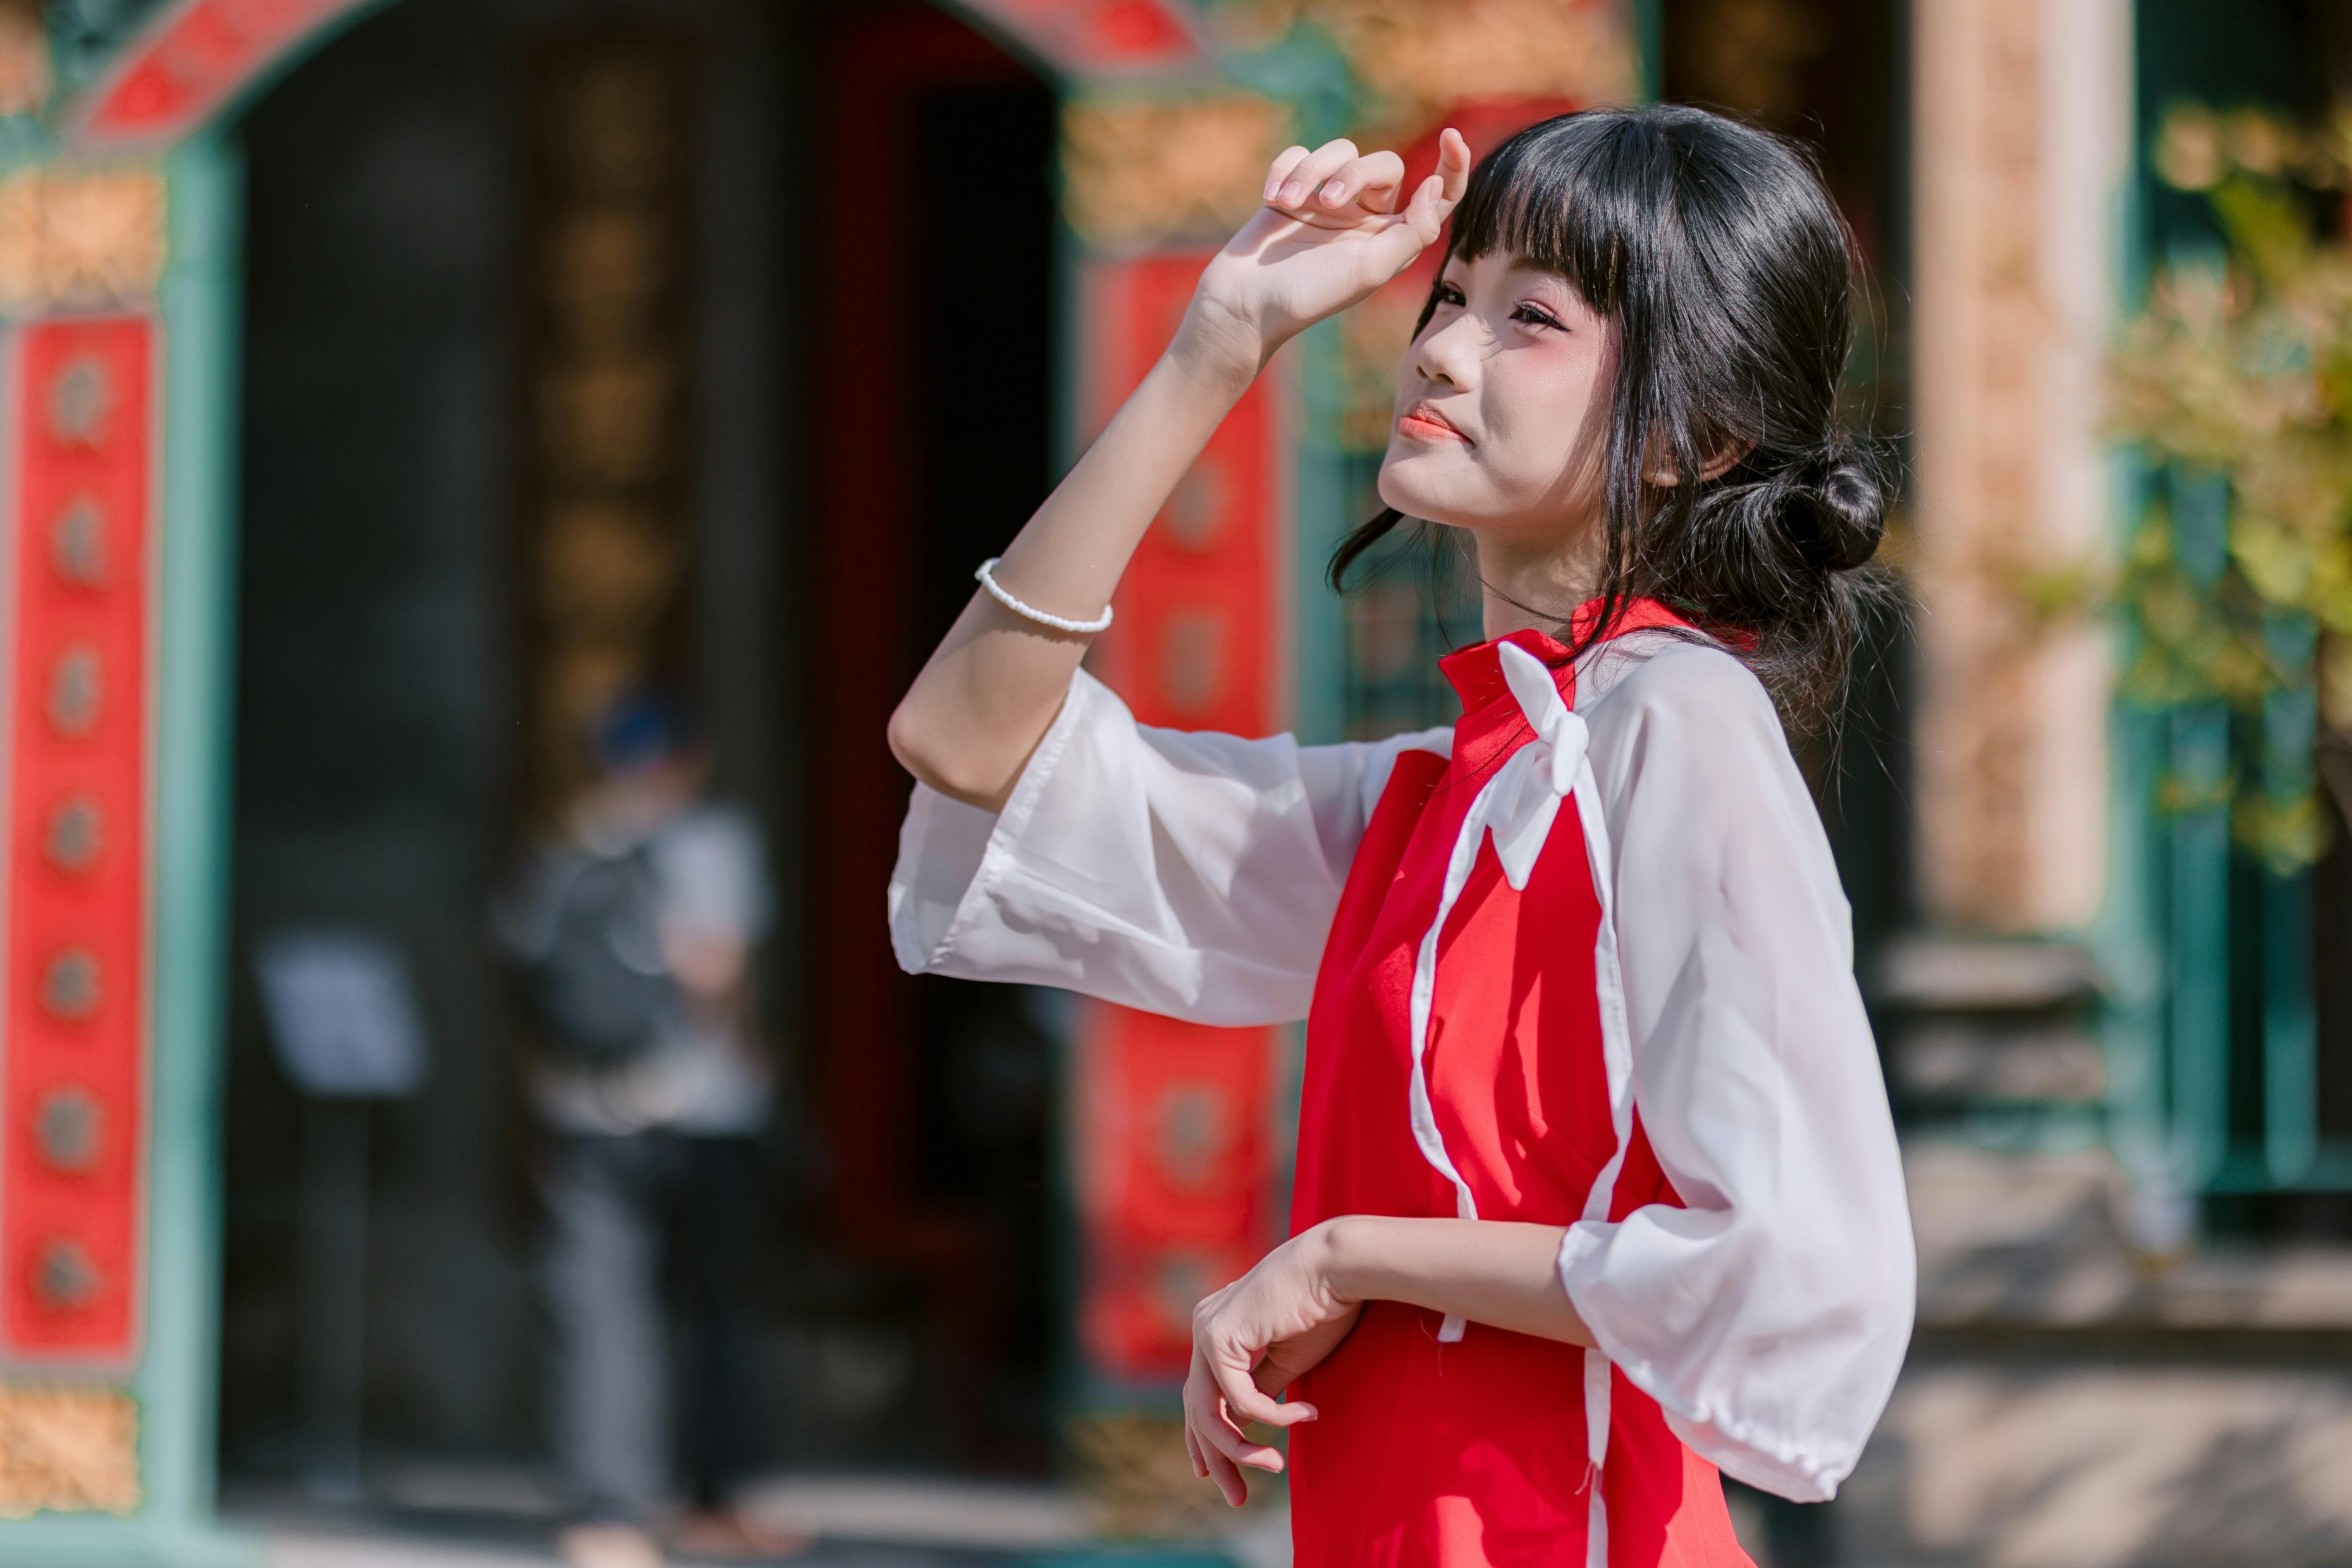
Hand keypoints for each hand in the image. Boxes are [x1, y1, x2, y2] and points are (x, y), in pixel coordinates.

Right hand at [1176, 129, 1473, 377]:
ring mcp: (1327, 202)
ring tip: (1288, 204)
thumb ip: (1413, 231)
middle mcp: (1365, 217)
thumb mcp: (1371, 269)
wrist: (1246, 303)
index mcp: (1392, 238)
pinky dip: (1285, 169)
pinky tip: (1271, 198)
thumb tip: (1435, 186)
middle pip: (1383, 165)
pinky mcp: (1292, 192)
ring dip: (1312, 171)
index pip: (1436, 197)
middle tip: (1327, 202)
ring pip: (1339, 153)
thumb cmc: (1310, 292)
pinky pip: (1298, 155)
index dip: (1452, 166)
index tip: (1451, 136)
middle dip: (1355, 174)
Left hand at [1182, 1225, 1363, 1507]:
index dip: (1202, 1441)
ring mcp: (1206, 1329)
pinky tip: (1304, 1415)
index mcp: (1218, 1329)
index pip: (1200, 1396)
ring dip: (1240, 1449)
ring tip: (1276, 1465)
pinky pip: (1237, 1399)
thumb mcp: (1287, 1361)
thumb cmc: (1324, 1308)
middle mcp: (1205, 1327)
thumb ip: (1260, 1388)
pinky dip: (1271, 1416)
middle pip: (1197, 1410)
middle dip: (1219, 1459)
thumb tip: (1244, 1423)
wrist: (1338, 1267)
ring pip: (1207, 1412)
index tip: (1213, 1478)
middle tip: (1238, 1499)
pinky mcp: (1217, 1335)